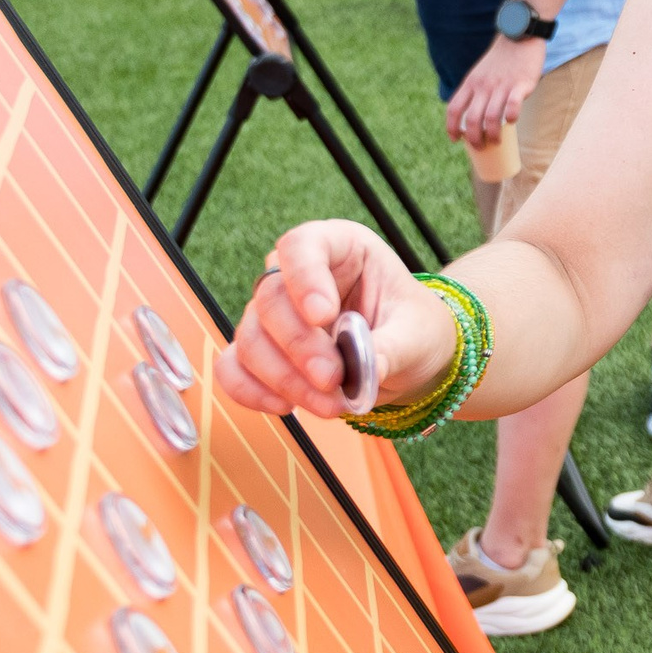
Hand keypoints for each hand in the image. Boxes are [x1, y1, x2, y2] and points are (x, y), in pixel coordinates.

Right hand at [216, 220, 455, 417]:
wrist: (409, 360)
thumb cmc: (415, 330)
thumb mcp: (417, 334)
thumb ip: (390, 348)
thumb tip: (362, 372)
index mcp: (342, 249)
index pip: (302, 245)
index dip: (305, 277)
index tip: (324, 316)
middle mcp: (299, 275)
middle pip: (271, 299)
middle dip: (300, 346)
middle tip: (333, 378)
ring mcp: (276, 313)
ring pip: (251, 338)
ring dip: (285, 378)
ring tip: (331, 404)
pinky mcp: (263, 350)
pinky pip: (234, 368)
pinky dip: (252, 392)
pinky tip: (285, 407)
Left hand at [446, 34, 547, 148]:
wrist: (519, 35)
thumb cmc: (501, 59)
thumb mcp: (479, 73)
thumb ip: (474, 91)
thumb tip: (473, 116)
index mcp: (470, 83)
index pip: (454, 109)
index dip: (451, 127)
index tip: (455, 139)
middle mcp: (483, 86)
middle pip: (471, 119)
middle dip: (474, 138)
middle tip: (480, 147)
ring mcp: (502, 85)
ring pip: (491, 117)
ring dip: (492, 135)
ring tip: (496, 141)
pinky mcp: (521, 84)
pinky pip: (513, 105)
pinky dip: (511, 117)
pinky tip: (512, 121)